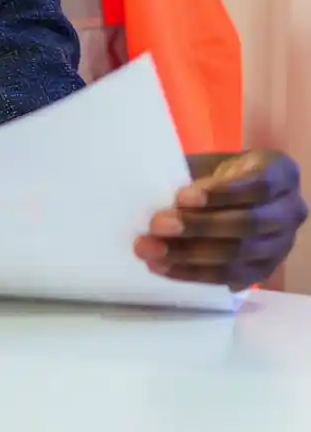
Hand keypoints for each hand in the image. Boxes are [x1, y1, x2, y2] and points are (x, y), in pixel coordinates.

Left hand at [136, 151, 306, 289]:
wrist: (233, 197)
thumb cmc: (218, 175)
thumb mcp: (210, 163)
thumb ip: (191, 175)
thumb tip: (152, 194)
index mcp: (281, 174)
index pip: (258, 185)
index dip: (221, 193)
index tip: (181, 197)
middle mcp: (290, 210)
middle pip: (248, 224)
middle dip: (198, 226)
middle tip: (156, 225)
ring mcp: (281, 244)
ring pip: (239, 255)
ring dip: (189, 254)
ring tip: (149, 250)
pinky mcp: (264, 270)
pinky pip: (230, 277)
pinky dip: (193, 273)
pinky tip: (162, 267)